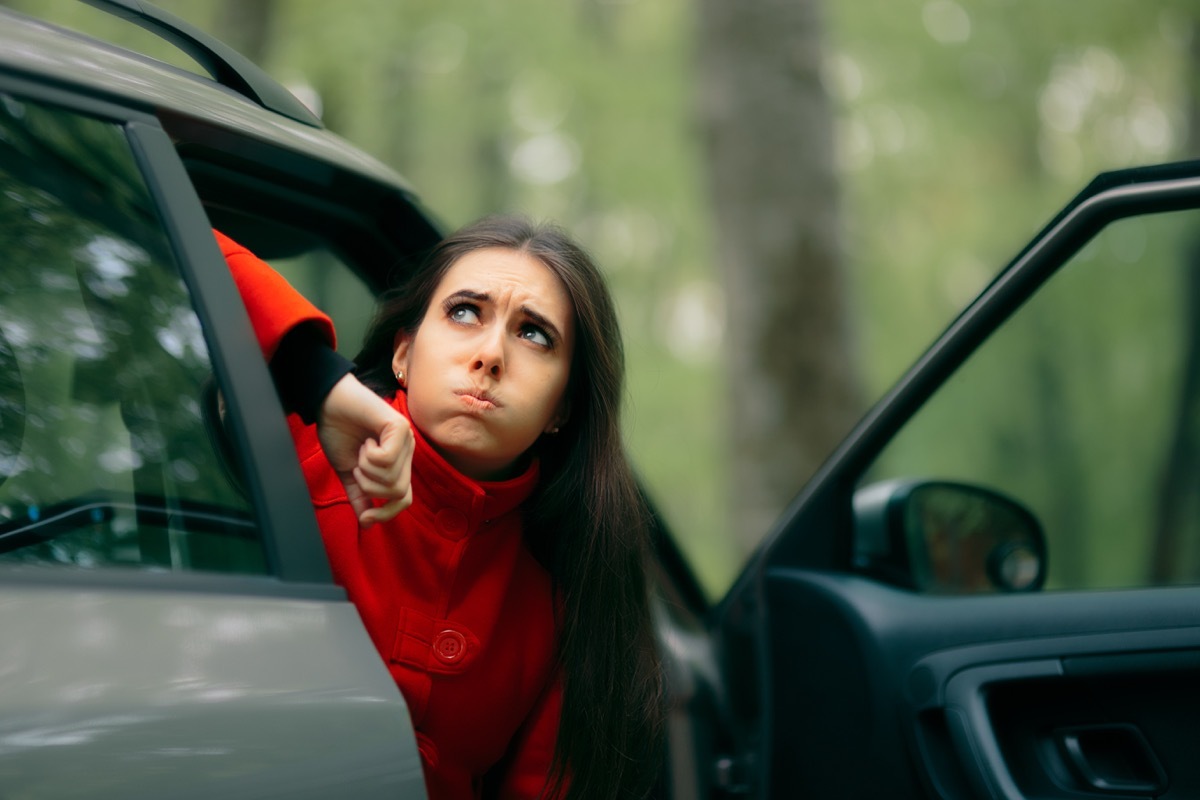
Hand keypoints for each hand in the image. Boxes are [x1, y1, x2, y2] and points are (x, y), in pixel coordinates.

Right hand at [316, 374, 413, 525]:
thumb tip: (367, 525)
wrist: (327, 403)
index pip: (404, 499)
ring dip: (367, 469)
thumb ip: (359, 496)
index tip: (365, 518)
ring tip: (362, 449)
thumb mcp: (348, 472)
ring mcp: (406, 439)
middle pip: (397, 492)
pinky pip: (388, 460)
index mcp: (397, 463)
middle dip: (369, 486)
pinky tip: (366, 441)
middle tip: (358, 465)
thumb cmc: (338, 432)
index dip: (386, 513)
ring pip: (392, 478)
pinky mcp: (400, 427)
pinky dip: (370, 456)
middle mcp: (406, 451)